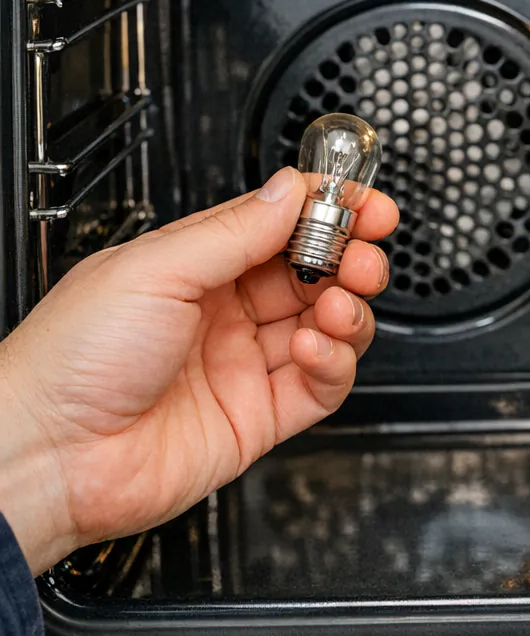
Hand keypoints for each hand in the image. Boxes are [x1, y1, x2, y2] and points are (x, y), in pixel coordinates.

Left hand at [0, 167, 397, 573]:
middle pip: (316, 271)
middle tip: (365, 252)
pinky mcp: (261, 415)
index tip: (363, 201)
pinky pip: (322, 382)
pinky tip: (314, 347)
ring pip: (329, 324)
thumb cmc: (70, 358)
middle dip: (351, 256)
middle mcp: (228, 310)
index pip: (283, 224)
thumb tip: (292, 189)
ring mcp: (246, 362)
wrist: (47, 458)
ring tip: (340, 302)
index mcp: (200, 264)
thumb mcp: (157, 268)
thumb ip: (235, 230)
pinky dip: (334, 360)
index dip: (329, 210)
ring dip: (349, 307)